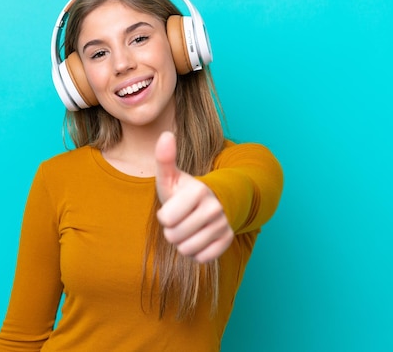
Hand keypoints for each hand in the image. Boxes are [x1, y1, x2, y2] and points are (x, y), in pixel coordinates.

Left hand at [155, 131, 233, 262]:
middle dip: (171, 231)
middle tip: (179, 220)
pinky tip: (199, 237)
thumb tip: (165, 134)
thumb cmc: (183, 191)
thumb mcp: (171, 176)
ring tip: (188, 228)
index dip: (164, 216)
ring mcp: (223, 224)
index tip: (172, 207)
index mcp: (199, 190)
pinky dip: (196, 252)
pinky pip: (201, 258)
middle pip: (174, 236)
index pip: (165, 219)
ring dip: (182, 242)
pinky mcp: (228, 240)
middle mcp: (215, 207)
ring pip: (187, 249)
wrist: (212, 202)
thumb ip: (164, 158)